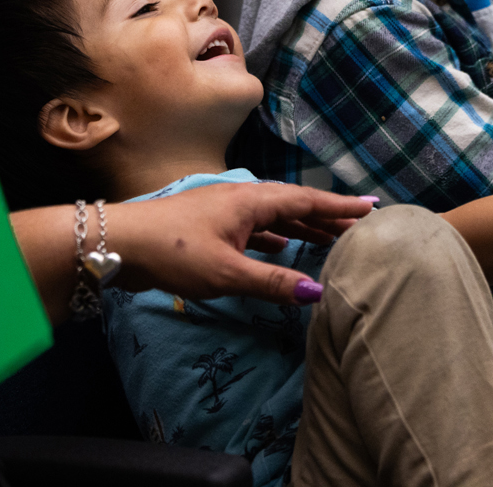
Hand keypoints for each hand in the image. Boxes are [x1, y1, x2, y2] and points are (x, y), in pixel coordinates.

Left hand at [105, 181, 374, 304]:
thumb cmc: (174, 251)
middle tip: (360, 227)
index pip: (307, 202)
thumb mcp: (227, 273)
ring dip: (303, 229)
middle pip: (295, 206)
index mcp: (252, 201)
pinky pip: (257, 229)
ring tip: (331, 241)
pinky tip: (284, 250)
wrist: (120, 243)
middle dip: (327, 217)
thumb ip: (272, 282)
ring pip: (275, 218)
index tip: (371, 208)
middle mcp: (243, 199)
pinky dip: (277, 238)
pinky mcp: (212, 228)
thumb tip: (318, 292)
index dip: (340, 208)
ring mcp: (226, 213)